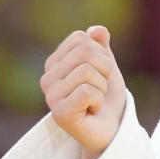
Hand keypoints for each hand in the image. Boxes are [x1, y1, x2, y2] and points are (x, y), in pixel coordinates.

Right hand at [40, 26, 126, 158]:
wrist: (112, 128)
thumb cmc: (107, 97)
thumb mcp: (106, 65)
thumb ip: (100, 46)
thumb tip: (97, 29)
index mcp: (55, 63)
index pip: (81, 38)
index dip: (101, 54)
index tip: (100, 73)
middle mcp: (47, 78)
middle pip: (85, 52)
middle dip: (105, 70)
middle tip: (100, 89)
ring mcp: (50, 96)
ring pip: (87, 71)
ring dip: (102, 87)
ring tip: (95, 101)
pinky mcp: (59, 114)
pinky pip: (87, 92)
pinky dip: (99, 101)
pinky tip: (92, 111)